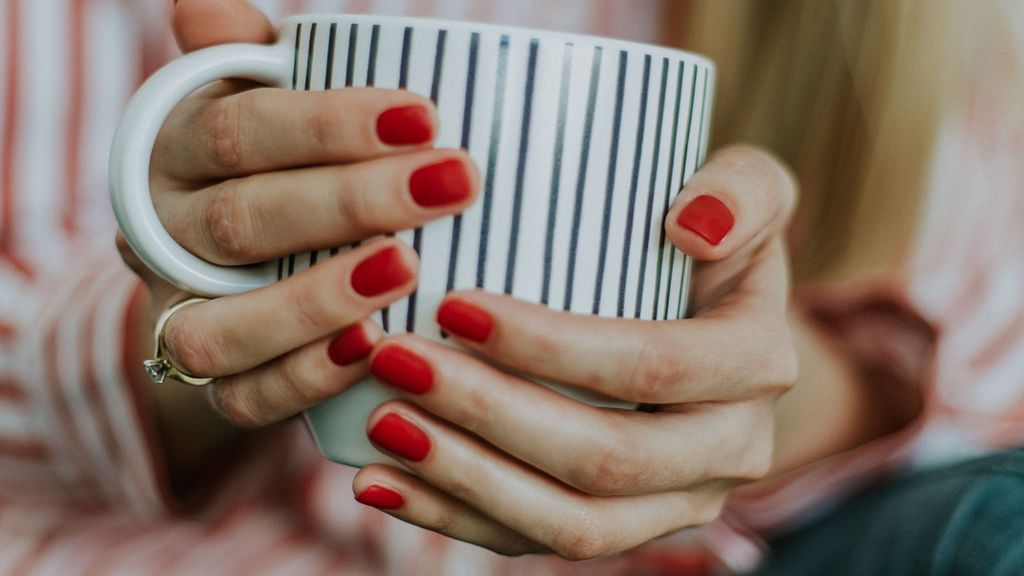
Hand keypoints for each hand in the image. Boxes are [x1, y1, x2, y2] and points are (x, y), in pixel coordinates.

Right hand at [118, 0, 478, 486]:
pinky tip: (372, 350)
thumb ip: (249, 60)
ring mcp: (182, 313)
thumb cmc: (273, 164)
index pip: (240, 130)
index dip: (328, 124)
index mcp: (176, 151)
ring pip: (222, 323)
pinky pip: (242, 394)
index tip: (426, 114)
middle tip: (452, 182)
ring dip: (316, 299)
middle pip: (243, 221)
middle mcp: (165, 235)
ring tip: (407, 269)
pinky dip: (304, 378)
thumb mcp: (258, 100)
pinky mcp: (215, 382)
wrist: (231, 267)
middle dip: (350, 202)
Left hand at [350, 146, 798, 558]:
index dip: (552, 346)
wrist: (712, 327)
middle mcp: (730, 450)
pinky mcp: (624, 529)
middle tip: (397, 361)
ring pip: (573, 525)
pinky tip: (382, 481)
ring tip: (382, 425)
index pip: (652, 366)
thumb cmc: (708, 241)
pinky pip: (538, 543)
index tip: (453, 305)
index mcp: (757, 364)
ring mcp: (677, 503)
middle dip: (491, 416)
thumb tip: (692, 224)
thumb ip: (741, 188)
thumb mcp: (748, 191)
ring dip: (467, 480)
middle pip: (606, 461)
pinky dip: (455, 518)